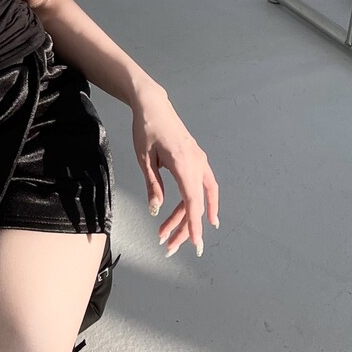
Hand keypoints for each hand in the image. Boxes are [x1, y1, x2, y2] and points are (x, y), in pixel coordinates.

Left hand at [131, 88, 218, 256]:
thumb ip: (153, 185)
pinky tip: (204, 216)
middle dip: (184, 228)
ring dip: (188, 218)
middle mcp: (197, 164)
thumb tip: (156, 210)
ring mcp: (200, 161)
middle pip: (196, 204)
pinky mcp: (198, 159)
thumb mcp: (144, 159)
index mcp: (183, 164)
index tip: (195, 244)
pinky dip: (206, 202)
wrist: (154, 105)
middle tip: (169, 247)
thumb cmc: (146, 129)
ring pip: (201, 197)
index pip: (192, 202)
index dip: (194, 226)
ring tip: (172, 235)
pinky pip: (206, 186)